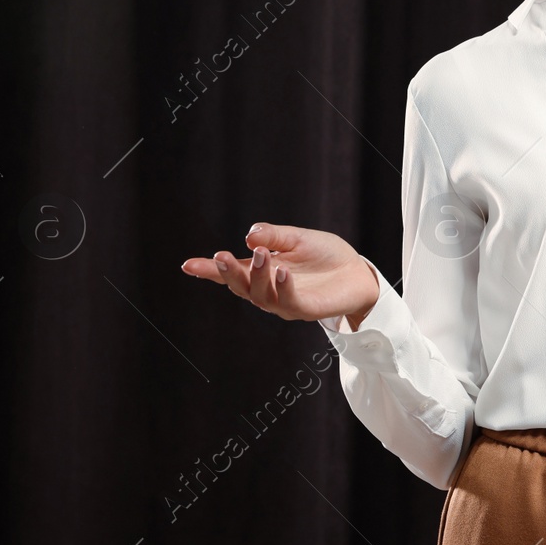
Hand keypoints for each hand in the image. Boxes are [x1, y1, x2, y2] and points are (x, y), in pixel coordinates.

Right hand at [181, 223, 380, 325]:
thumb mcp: (298, 238)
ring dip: (257, 276)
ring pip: (261, 296)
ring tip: (261, 255)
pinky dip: (283, 287)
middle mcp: (269, 289)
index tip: (188, 264)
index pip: (232, 272)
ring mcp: (285, 302)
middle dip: (229, 273)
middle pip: (240, 287)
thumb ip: (274, 236)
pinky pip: (289, 302)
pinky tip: (283, 272)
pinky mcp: (306, 309)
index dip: (209, 270)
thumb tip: (249, 235)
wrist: (358, 272)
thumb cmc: (325, 255)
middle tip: (222, 256)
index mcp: (262, 271)